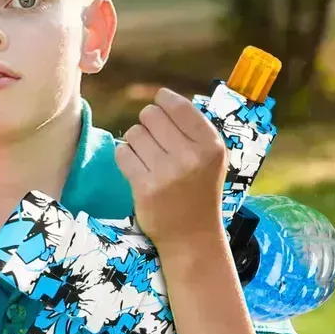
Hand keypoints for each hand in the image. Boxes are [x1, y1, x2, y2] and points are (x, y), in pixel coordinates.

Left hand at [115, 88, 227, 249]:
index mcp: (211, 145)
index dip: (163, 99)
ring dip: (135, 140)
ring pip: (134, 134)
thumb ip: (194, 130)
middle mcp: (190, 156)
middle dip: (147, 122)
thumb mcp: (211, 158)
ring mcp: (167, 172)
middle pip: (151, 116)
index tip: (158, 102)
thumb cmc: (199, 191)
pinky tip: (135, 165)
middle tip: (151, 136)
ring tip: (145, 155)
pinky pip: (122, 154)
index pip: (179, 107)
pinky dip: (124, 155)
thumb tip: (164, 99)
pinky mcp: (145, 187)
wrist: (192, 235)